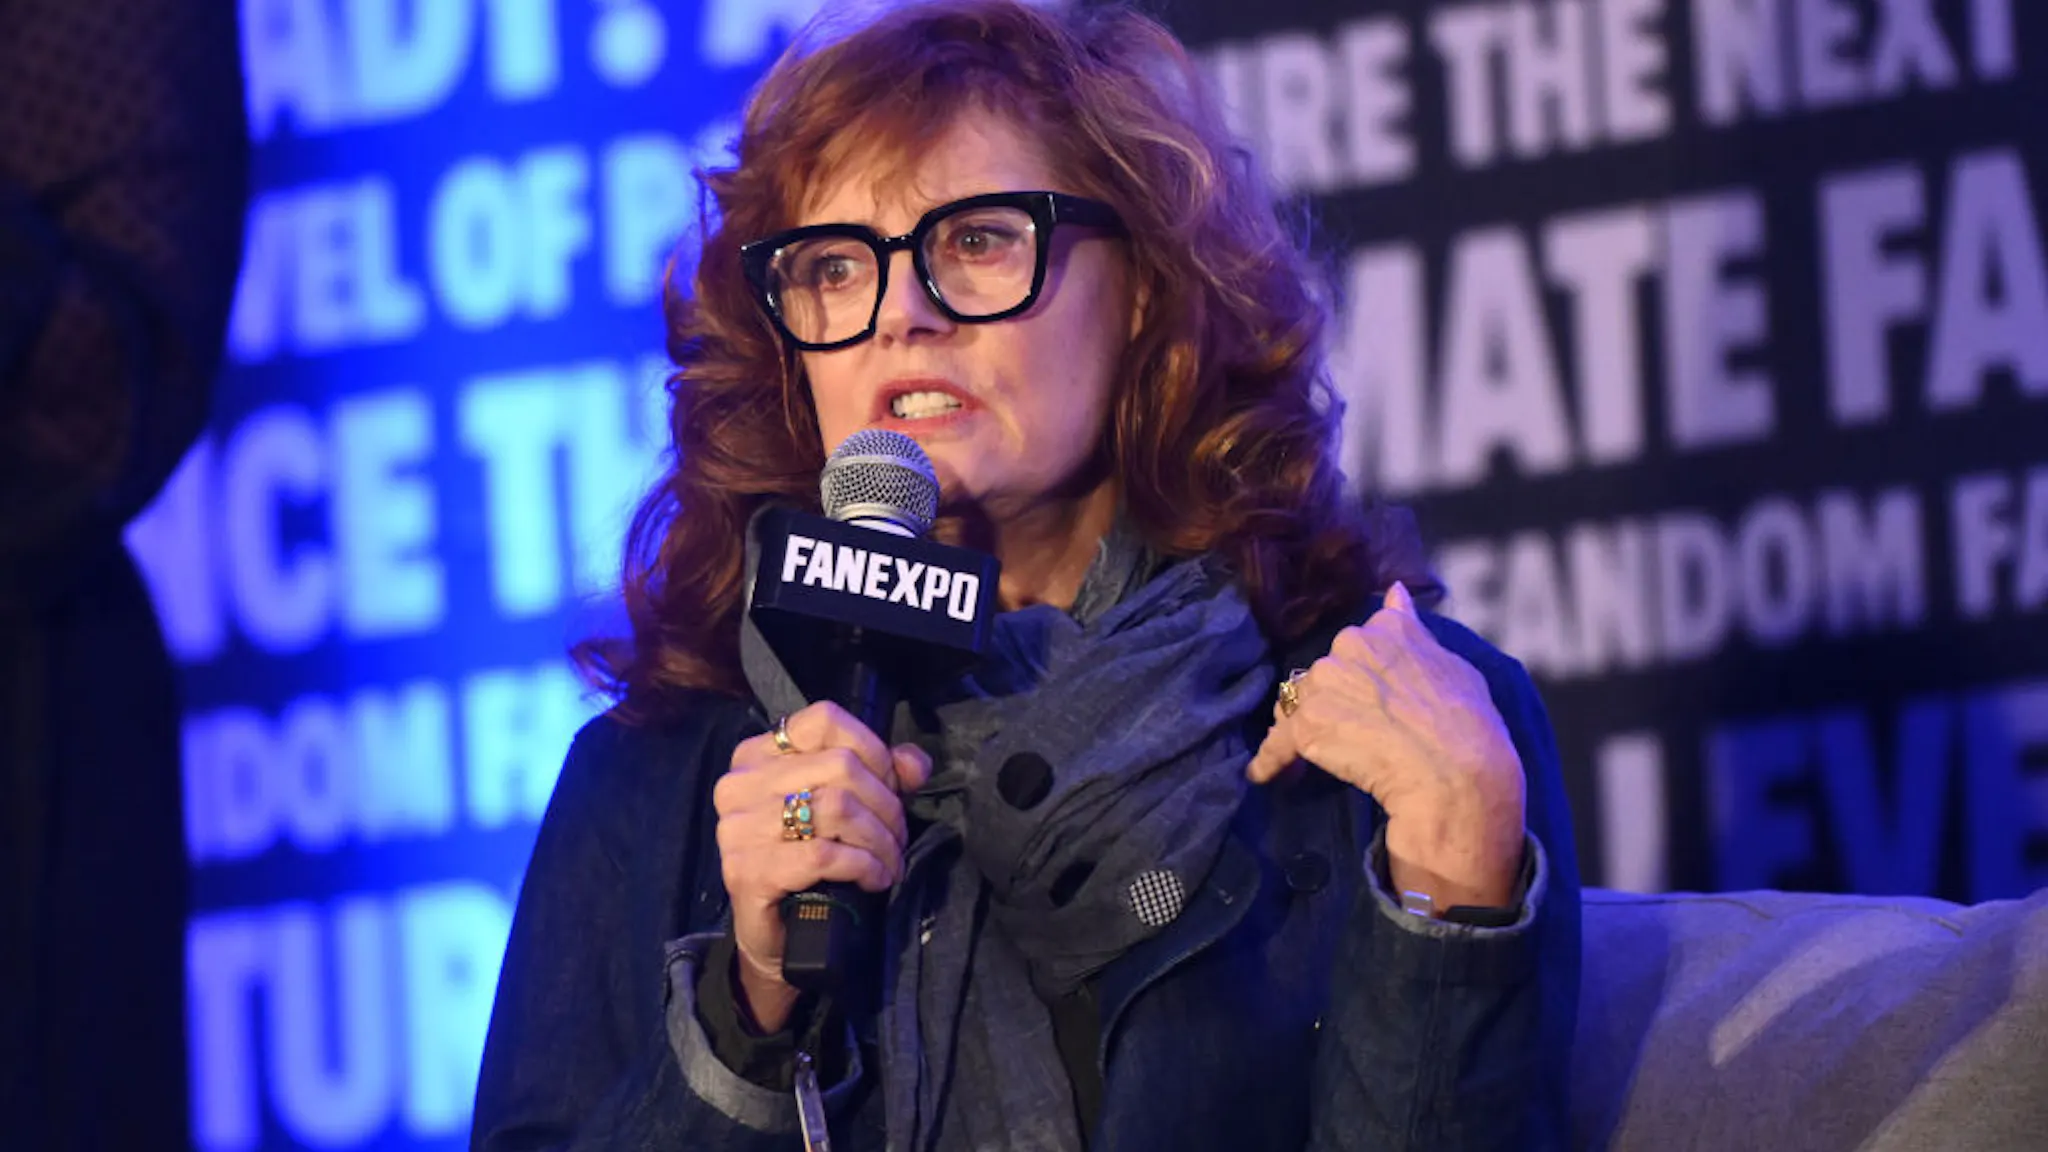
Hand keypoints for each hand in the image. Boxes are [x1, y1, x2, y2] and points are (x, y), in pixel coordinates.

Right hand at [713, 701, 930, 1031]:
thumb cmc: (813, 864)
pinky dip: (862, 865)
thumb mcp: (853, 809)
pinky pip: (823, 853)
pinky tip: (875, 879)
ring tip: (889, 861)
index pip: (824, 720)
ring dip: (879, 839)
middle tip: (897, 838)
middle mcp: (739, 784)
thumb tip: (914, 762)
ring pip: (836, 807)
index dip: (872, 748)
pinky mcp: (746, 870)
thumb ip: (884, 776)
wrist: (779, 935)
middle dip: (885, 805)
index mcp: (758, 755)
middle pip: (839, 766)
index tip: (892, 786)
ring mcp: (737, 828)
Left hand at [1247, 583, 1525, 910]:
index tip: (1371, 698)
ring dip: (1304, 725)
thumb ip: (1415, 630)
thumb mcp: (1454, 664)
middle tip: (1355, 731)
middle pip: (1324, 672)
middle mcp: (1348, 644)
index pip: (1356, 644)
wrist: (1456, 774)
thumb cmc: (1470, 725)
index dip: (1361, 675)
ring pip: (1297, 702)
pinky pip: (1276, 744)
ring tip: (1320, 754)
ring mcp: (1323, 683)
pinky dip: (1271, 761)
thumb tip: (1394, 593)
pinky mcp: (1305, 726)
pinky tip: (1265, 776)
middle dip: (1332, 697)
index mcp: (1386, 626)